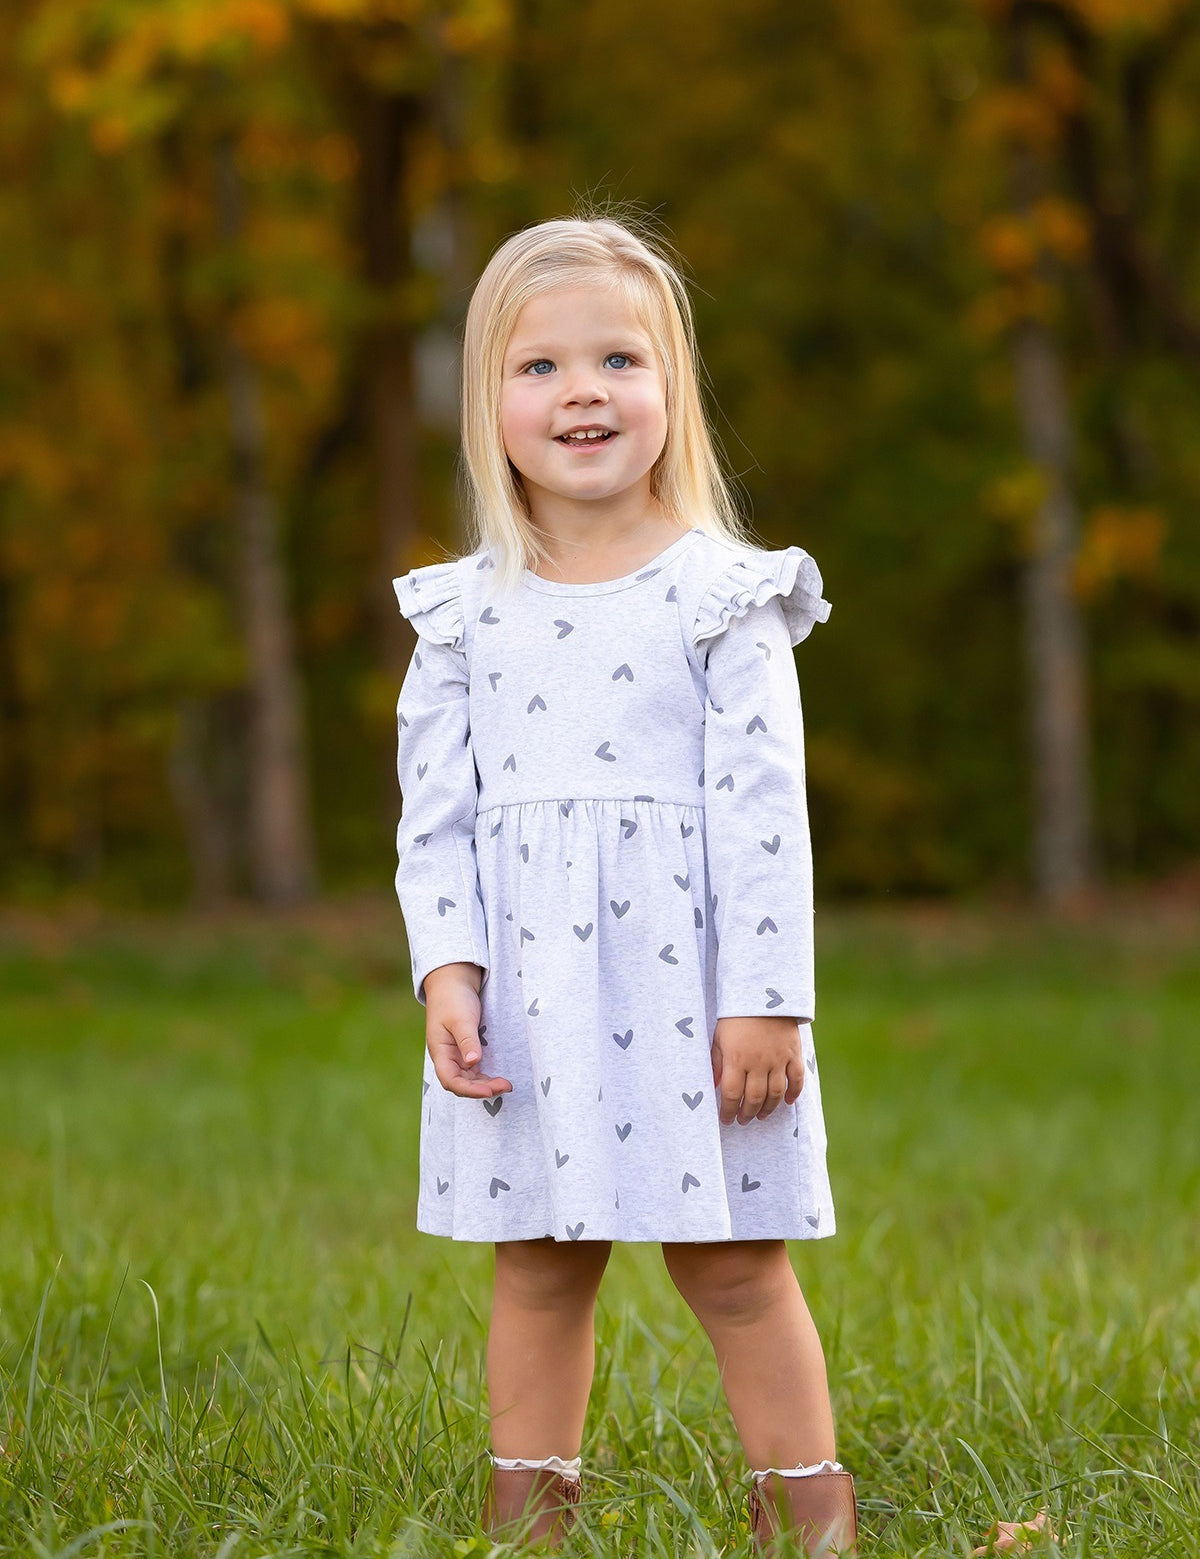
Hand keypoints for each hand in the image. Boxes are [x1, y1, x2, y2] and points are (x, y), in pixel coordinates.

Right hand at [423, 963, 511, 1098]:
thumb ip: (467, 1040)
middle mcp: (447, 1057)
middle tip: (505, 1086)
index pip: (450, 1080)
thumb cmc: (453, 998)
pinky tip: (498, 1077)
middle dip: (481, 1089)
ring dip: (485, 1085)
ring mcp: (456, 1055)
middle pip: (461, 1083)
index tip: (489, 1091)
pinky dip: (485, 1076)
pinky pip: (474, 1070)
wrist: (453, 981)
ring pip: (469, 1079)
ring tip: (506, 1085)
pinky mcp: (466, 1050)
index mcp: (440, 1051)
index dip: (469, 1089)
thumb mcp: (461, 1018)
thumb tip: (473, 1062)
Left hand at [711, 1015, 807, 1124]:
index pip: (732, 1095)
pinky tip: (787, 1102)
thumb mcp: (719, 1037)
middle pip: (754, 1098)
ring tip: (761, 1115)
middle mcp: (758, 1063)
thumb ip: (716, 1063)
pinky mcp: (793, 1053)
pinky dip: (793, 1093)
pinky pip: (797, 1079)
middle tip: (743, 1120)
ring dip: (768, 1109)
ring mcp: (778, 1059)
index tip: (726, 1119)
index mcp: (736, 1059)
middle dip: (747, 1113)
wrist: (763, 993)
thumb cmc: (735, 1016)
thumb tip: (712, 1086)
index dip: (728, 1111)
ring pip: (775, 1093)